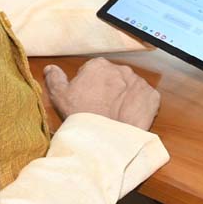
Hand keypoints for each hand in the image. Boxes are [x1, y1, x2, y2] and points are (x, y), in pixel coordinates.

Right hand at [44, 57, 160, 130]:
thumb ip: (55, 78)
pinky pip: (147, 98)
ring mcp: (138, 82)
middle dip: (109, 90)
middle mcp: (120, 69)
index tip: (88, 100)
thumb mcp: (60, 96)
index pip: (94, 71)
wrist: (105, 138)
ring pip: (131, 87)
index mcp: (98, 65)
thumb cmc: (81, 116)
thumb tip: (50, 68)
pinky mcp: (152, 97)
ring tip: (117, 115)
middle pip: (114, 78)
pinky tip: (130, 117)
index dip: (90, 86)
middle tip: (102, 109)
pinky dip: (141, 106)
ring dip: (126, 97)